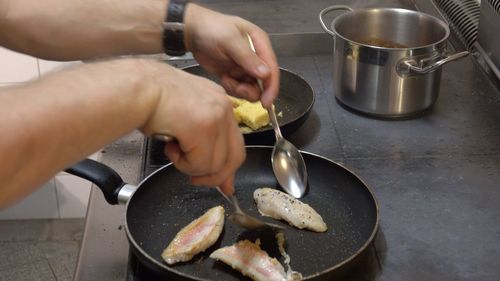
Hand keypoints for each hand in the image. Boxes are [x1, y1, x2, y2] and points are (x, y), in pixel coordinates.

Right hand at [140, 62, 244, 193]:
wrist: (137, 88)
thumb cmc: (150, 99)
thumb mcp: (184, 120)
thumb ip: (205, 143)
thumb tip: (222, 179)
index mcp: (219, 102)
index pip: (235, 143)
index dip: (227, 167)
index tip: (222, 183)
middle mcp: (224, 107)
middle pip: (235, 156)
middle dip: (215, 176)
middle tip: (195, 179)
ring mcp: (217, 117)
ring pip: (216, 164)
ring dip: (191, 166)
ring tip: (173, 151)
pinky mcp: (205, 128)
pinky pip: (201, 164)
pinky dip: (183, 164)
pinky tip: (170, 147)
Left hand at [183, 4, 278, 107]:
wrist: (191, 32)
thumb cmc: (211, 29)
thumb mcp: (230, 40)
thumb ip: (247, 57)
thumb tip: (265, 74)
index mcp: (259, 44)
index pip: (271, 67)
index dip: (271, 86)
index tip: (266, 102)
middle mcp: (255, 57)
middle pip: (263, 81)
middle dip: (253, 89)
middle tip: (240, 90)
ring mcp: (244, 67)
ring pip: (251, 87)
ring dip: (241, 89)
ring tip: (228, 80)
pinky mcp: (234, 75)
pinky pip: (239, 88)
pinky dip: (232, 88)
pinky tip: (223, 78)